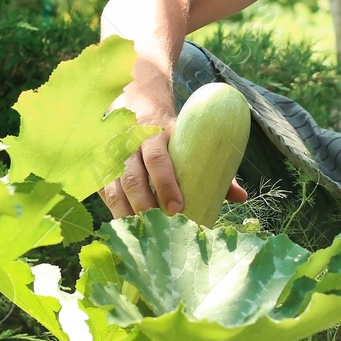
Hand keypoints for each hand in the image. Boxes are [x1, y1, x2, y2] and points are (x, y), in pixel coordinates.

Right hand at [100, 100, 247, 218]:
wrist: (136, 105)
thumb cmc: (171, 132)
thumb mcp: (189, 139)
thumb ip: (213, 166)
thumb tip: (240, 197)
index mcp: (155, 133)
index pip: (157, 157)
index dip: (166, 183)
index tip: (177, 207)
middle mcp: (129, 144)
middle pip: (132, 177)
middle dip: (145, 205)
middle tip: (160, 228)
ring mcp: (111, 157)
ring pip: (115, 189)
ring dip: (127, 215)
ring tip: (142, 235)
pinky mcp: (101, 170)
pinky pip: (104, 194)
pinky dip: (114, 213)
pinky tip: (125, 230)